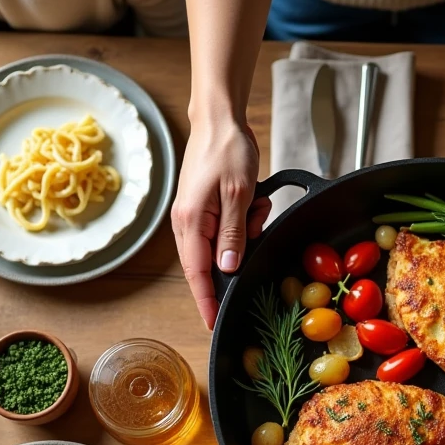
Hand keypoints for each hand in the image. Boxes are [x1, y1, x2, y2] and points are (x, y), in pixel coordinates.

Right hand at [171, 116, 271, 327]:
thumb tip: (227, 268)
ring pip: (225, 245)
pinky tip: (255, 200)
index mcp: (189, 222)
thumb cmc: (226, 150)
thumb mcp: (237, 193)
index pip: (196, 273)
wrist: (220, 121)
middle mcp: (187, 223)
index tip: (214, 323)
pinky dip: (247, 220)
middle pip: (210, 262)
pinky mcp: (208, 210)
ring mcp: (196, 217)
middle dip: (238, 254)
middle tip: (254, 221)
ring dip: (247, 231)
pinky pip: (229, 230)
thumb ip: (232, 234)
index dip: (207, 301)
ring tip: (256, 204)